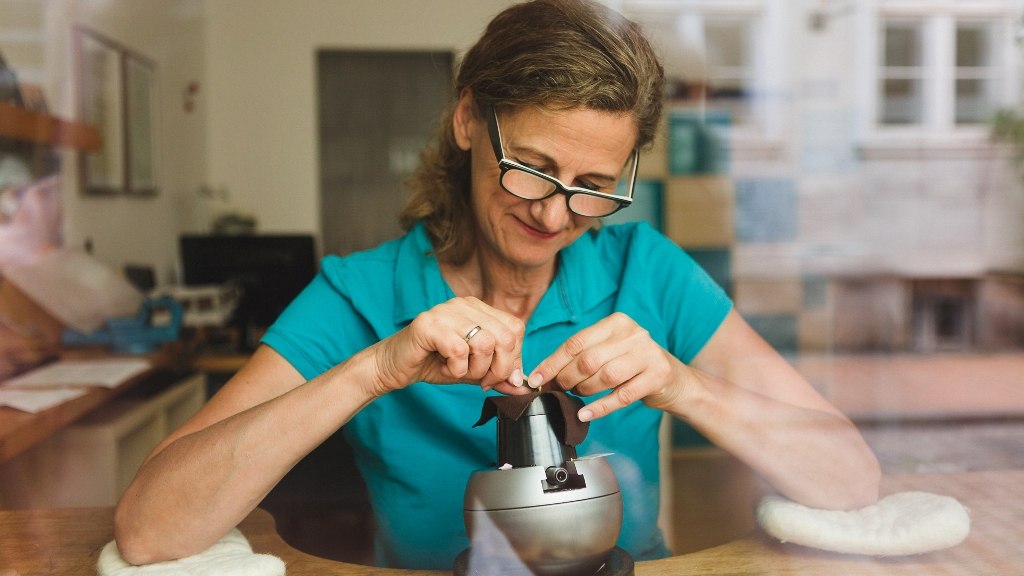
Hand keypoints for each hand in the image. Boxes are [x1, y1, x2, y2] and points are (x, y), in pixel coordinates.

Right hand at [370, 297, 530, 395]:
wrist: (392, 366)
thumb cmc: (432, 363)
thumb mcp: (472, 370)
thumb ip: (498, 374)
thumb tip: (523, 386)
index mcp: (477, 308)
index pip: (515, 329)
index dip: (512, 358)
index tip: (494, 376)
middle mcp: (464, 304)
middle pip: (505, 337)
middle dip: (498, 369)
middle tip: (479, 380)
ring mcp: (446, 312)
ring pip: (486, 344)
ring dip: (475, 369)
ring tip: (457, 371)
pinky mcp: (429, 326)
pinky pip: (460, 351)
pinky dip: (455, 369)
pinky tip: (443, 368)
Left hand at [529, 312, 686, 420]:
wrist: (673, 379)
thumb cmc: (631, 365)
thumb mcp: (609, 351)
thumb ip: (581, 356)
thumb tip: (542, 374)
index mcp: (617, 322)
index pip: (576, 342)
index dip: (552, 362)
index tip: (536, 378)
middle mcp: (634, 334)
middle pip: (589, 360)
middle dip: (567, 378)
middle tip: (559, 389)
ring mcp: (648, 355)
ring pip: (605, 376)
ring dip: (584, 390)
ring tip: (578, 395)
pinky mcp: (657, 376)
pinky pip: (622, 396)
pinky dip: (600, 407)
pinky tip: (585, 413)